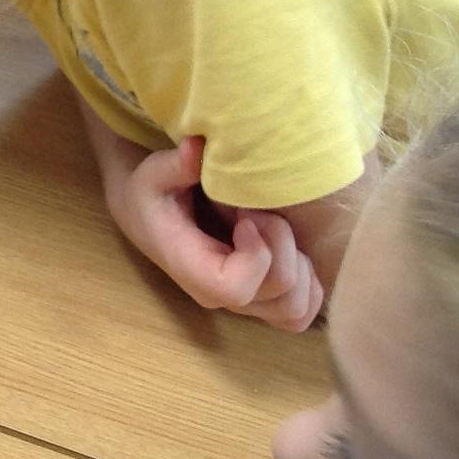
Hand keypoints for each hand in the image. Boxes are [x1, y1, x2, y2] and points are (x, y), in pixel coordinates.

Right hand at [103, 137, 325, 330]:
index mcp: (192, 270)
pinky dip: (308, 283)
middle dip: (281, 242)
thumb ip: (175, 164)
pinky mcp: (263, 300)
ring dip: (298, 263)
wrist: (150, 216)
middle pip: (279, 289)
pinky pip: (303, 311)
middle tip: (256, 212)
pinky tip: (289, 250)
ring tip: (273, 233)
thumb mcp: (154, 174)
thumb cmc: (154, 195)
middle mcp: (220, 297)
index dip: (256, 254)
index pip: (236, 288)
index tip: (246, 217)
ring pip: (296, 307)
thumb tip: (196, 147)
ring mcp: (245, 304)